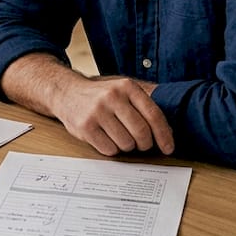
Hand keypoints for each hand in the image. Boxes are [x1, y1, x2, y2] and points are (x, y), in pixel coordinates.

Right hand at [53, 75, 174, 156]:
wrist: (67, 92)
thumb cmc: (101, 96)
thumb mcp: (123, 92)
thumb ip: (143, 108)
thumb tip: (166, 134)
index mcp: (126, 87)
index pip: (153, 115)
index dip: (164, 135)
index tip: (168, 147)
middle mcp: (112, 97)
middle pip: (141, 132)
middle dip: (145, 144)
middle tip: (142, 145)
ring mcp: (97, 112)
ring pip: (126, 143)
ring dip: (127, 146)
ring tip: (120, 137)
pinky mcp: (85, 126)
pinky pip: (109, 149)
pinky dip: (112, 149)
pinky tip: (107, 139)